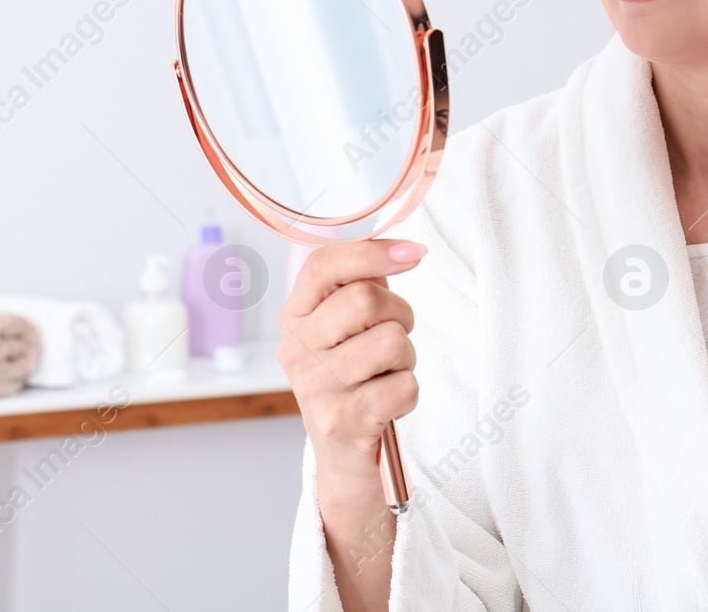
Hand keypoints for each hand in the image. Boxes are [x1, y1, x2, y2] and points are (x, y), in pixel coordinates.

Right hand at [277, 238, 423, 478]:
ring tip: (389, 373)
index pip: (324, 265)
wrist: (344, 459)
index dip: (373, 252)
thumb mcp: (345, 330)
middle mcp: (295, 350)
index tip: (413, 253)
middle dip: (400, 314)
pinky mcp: (342, 421)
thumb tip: (401, 250)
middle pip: (365, 300)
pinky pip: (404, 386)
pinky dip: (409, 393)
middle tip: (396, 335)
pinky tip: (388, 404)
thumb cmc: (353, 381)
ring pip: (391, 342)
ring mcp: (315, 387)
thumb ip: (361, 286)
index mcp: (294, 317)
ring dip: (407, 357)